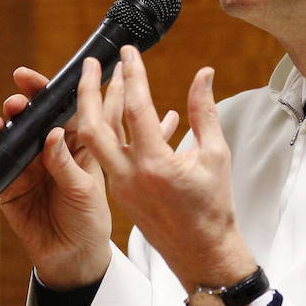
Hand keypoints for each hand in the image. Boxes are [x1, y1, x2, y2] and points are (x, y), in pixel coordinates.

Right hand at [0, 67, 112, 289]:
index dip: (46, 91)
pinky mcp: (10, 186)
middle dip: (21, 106)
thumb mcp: (85, 189)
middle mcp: (49, 150)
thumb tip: (51, 135)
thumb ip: (66, 163)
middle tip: (16, 103)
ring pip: (10, 138)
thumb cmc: (90, 220)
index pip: (60, 108)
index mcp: (75, 144)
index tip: (30, 78)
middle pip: (31, 119)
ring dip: (2, 126)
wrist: (73, 257)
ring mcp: (28, 167)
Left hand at [77, 47, 254, 288]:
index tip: (129, 52)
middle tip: (93, 62)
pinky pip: (107, 154)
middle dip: (89, 90)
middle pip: (93, 126)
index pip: (136, 109)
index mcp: (155, 165)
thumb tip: (204, 74)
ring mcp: (119, 186)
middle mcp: (129, 176)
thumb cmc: (214, 206)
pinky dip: (111, 130)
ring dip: (95, 108)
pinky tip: (125, 112)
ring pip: (94, 141)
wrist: (202, 253)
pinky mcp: (118, 192)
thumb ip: (205, 111)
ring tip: (104, 80)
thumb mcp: (216, 155)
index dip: (133, 75)